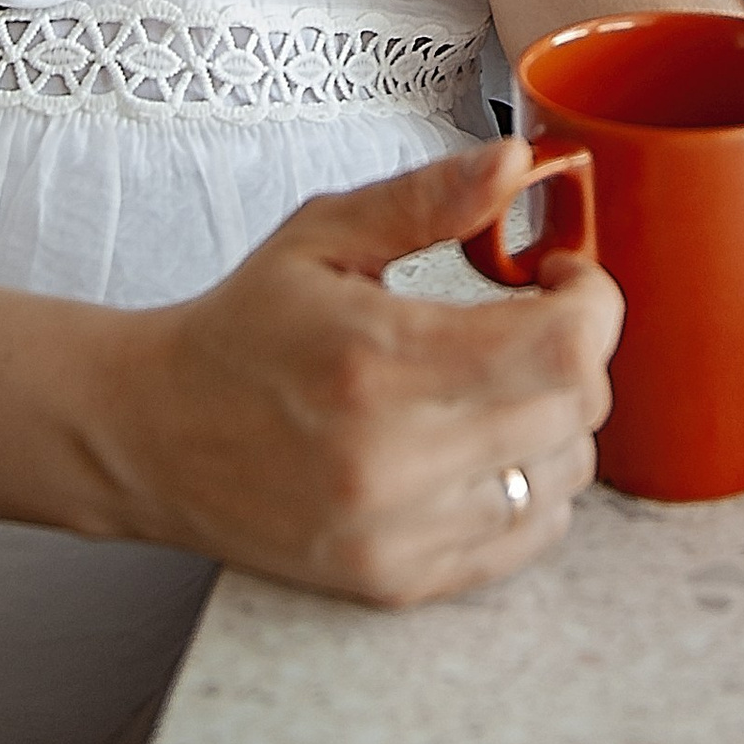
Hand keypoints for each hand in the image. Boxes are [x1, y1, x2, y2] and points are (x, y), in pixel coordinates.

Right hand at [109, 135, 620, 605]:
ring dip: (556, 420)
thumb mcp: (323, 233)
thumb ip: (430, 196)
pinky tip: (483, 444)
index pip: (565, 347)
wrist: (150, 435)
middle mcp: (393, 460)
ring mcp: (396, 534)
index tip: (563, 274)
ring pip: (563, 477)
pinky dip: (529, 486)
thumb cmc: (241, 329)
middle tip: (532, 319)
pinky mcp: (395, 582)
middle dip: (576, 350)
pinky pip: (526, 538)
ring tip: (498, 383)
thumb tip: (519, 161)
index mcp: (379, 358)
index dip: (593, 300)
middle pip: (576, 410)